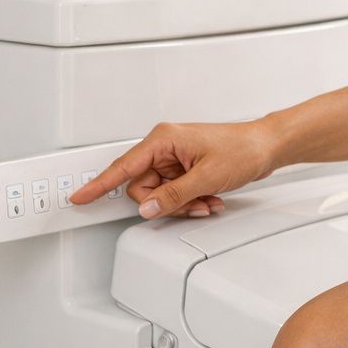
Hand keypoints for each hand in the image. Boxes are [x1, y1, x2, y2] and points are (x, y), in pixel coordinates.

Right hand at [70, 119, 283, 219]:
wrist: (267, 147)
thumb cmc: (243, 148)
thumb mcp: (207, 177)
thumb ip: (173, 196)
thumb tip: (147, 208)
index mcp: (164, 140)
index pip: (123, 167)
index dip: (99, 184)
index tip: (79, 196)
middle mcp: (165, 147)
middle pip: (143, 188)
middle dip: (166, 203)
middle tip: (192, 203)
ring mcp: (174, 159)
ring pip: (160, 195)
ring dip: (183, 204)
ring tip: (207, 199)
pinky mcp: (184, 169)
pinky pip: (174, 194)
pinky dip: (190, 201)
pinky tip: (208, 198)